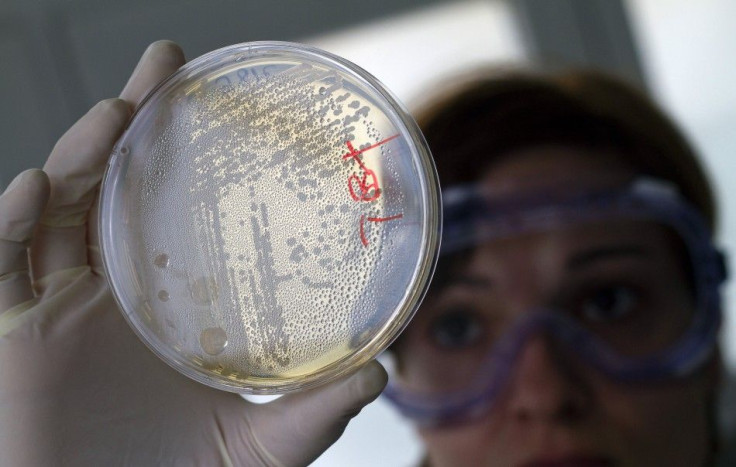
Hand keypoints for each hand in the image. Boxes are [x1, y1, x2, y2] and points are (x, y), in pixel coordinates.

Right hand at [0, 41, 386, 466]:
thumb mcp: (263, 445)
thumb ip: (316, 411)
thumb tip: (382, 370)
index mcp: (168, 302)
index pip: (172, 209)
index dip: (187, 154)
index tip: (215, 101)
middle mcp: (113, 292)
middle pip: (115, 188)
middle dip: (134, 122)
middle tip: (164, 65)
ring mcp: (59, 308)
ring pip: (61, 212)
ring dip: (83, 156)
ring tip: (117, 114)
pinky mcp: (15, 336)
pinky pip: (4, 267)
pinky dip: (13, 225)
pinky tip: (37, 187)